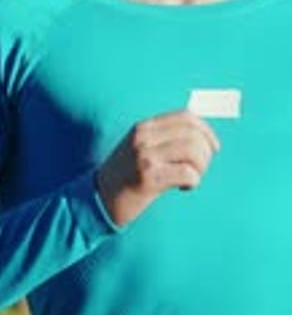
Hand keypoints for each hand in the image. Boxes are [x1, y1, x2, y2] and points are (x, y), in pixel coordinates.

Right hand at [96, 109, 220, 225]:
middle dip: (206, 154)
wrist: (99, 198)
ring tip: (190, 179)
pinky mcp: (149, 177)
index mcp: (144, 127)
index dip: (206, 131)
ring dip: (200, 168)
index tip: (213, 147)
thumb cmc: (125, 175)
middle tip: (199, 169)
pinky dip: (192, 182)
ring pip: (194, 152)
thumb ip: (163, 138)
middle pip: (194, 134)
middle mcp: (144, 137)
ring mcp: (145, 156)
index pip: (186, 117)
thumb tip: (201, 135)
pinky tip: (183, 188)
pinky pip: (187, 174)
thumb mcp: (139, 147)